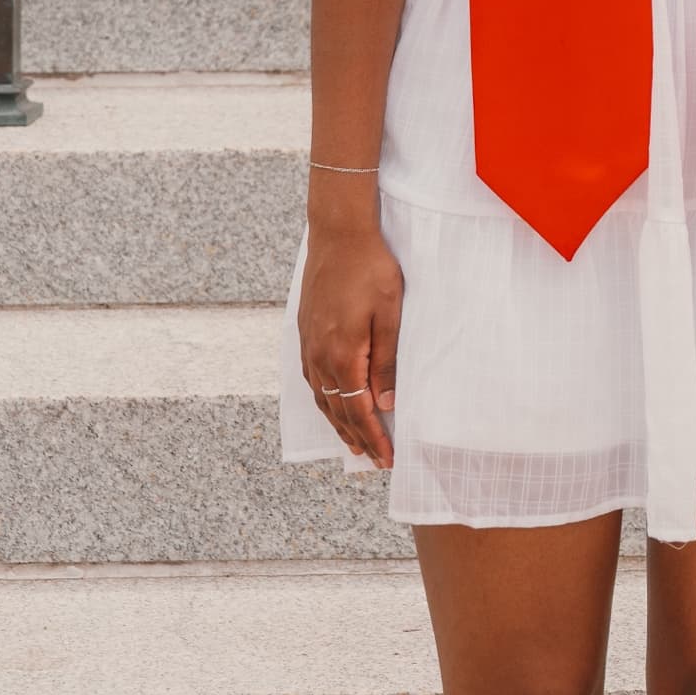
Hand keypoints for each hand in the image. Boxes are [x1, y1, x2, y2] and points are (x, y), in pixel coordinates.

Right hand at [297, 207, 402, 470]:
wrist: (338, 233)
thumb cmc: (371, 269)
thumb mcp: (390, 314)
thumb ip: (386, 362)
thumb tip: (385, 404)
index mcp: (342, 355)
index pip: (358, 410)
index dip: (373, 438)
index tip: (386, 459)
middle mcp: (319, 356)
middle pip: (337, 410)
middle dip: (356, 438)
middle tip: (374, 460)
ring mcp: (308, 345)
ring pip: (322, 398)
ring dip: (338, 423)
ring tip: (354, 442)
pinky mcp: (305, 333)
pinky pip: (312, 379)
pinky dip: (324, 400)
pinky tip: (332, 404)